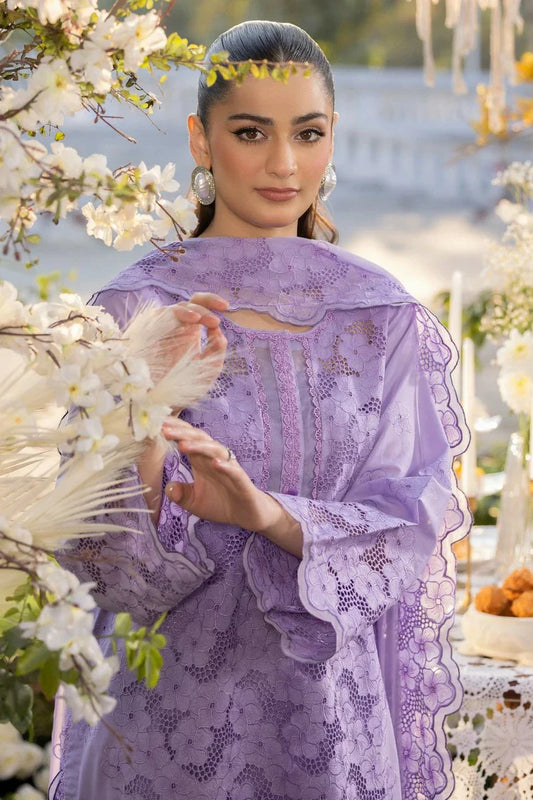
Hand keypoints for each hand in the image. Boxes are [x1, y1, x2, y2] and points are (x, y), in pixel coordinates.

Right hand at [161, 292, 228, 411]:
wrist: (164, 404)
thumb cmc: (185, 386)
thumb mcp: (209, 367)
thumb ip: (217, 349)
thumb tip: (218, 331)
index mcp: (189, 331)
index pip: (200, 307)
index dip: (211, 301)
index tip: (226, 306)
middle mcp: (176, 327)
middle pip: (189, 303)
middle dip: (204, 305)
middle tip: (215, 320)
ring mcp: (162, 330)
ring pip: (174, 308)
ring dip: (189, 311)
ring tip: (200, 320)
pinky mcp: (149, 335)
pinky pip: (158, 316)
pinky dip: (174, 316)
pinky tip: (188, 322)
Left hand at [161, 419, 301, 556]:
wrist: (248, 515)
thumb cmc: (221, 504)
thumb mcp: (194, 502)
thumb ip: (181, 495)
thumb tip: (169, 488)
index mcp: (202, 461)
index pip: (188, 440)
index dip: (174, 431)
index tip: (156, 425)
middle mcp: (215, 459)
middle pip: (199, 439)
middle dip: (182, 433)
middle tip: (164, 429)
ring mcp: (229, 468)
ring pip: (215, 450)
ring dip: (200, 446)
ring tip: (183, 445)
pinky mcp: (242, 481)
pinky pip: (233, 470)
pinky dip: (225, 465)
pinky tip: (215, 463)